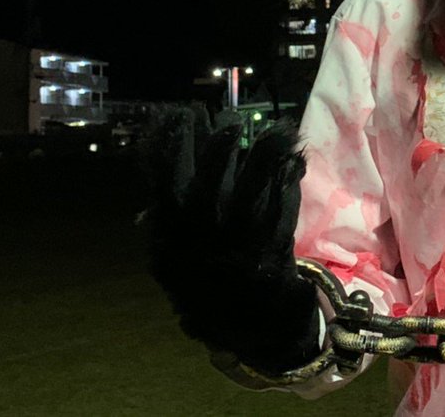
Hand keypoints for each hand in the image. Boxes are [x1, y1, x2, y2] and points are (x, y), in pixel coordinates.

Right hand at [144, 108, 321, 374]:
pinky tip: (296, 163)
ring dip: (261, 164)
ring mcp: (234, 255)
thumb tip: (147, 192)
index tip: (176, 114)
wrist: (249, 330)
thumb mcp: (175, 258)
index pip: (160, 188)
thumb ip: (163, 222)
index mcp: (168, 243)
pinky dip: (288, 187)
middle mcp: (198, 249)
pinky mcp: (270, 260)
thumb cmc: (212, 281)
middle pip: (203, 194)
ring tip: (275, 132)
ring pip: (247, 201)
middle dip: (216, 154)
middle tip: (229, 121)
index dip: (166, 148)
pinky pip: (280, 217)